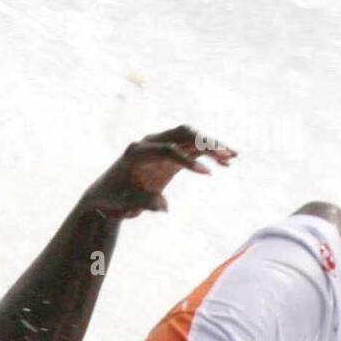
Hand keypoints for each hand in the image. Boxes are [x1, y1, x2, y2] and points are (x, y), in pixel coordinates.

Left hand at [82, 125, 235, 219]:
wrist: (107, 196)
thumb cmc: (114, 201)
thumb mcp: (123, 206)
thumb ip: (142, 204)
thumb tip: (163, 207)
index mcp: (137, 152)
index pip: (167, 149)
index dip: (188, 160)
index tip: (208, 174)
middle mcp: (150, 143)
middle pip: (183, 133)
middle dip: (206, 143)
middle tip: (227, 156)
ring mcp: (161, 146)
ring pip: (192, 137)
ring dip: (212, 145)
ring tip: (233, 157)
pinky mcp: (169, 154)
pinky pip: (193, 148)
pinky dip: (209, 153)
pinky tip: (226, 163)